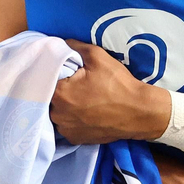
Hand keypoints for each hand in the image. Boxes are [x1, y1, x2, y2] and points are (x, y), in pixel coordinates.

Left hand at [51, 40, 169, 143]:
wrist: (138, 112)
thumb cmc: (118, 84)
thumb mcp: (98, 57)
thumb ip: (75, 47)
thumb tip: (62, 43)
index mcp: (59, 93)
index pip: (45, 79)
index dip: (53, 74)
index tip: (63, 72)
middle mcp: (57, 114)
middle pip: (48, 98)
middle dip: (57, 90)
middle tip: (73, 85)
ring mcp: (65, 129)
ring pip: (56, 113)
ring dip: (62, 106)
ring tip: (79, 99)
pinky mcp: (75, 139)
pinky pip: (66, 126)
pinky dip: (71, 119)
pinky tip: (84, 113)